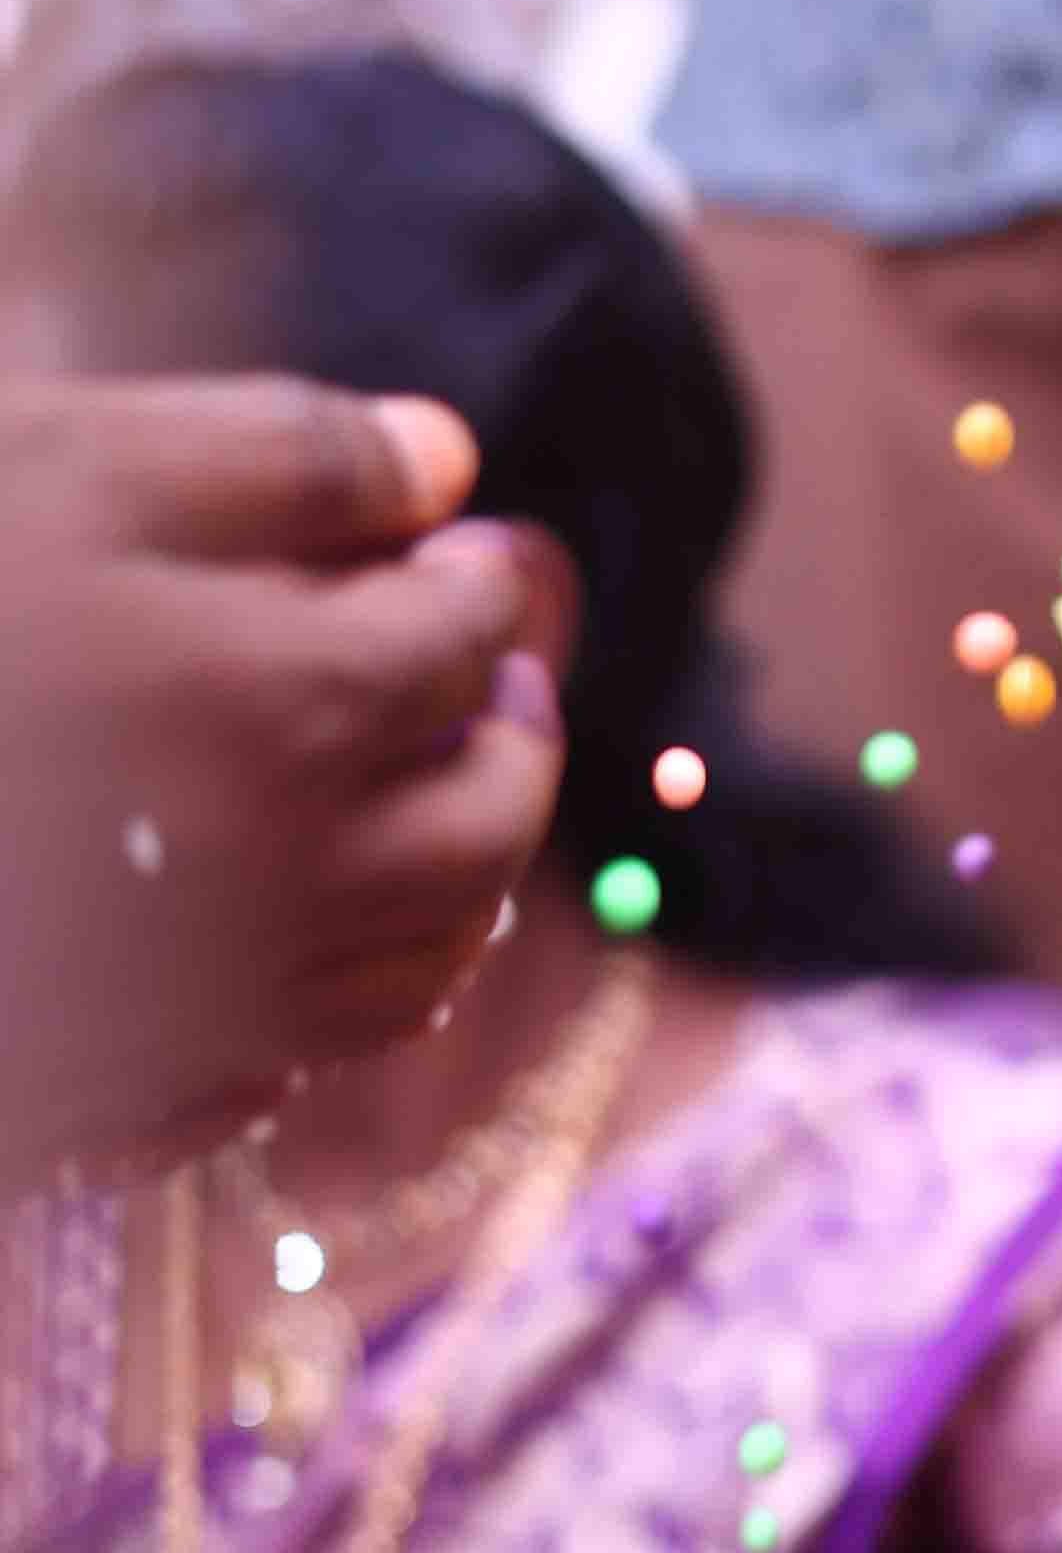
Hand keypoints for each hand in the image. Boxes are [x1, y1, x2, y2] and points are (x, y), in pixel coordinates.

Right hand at [0, 378, 571, 1189]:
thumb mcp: (62, 464)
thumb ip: (273, 454)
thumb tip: (440, 465)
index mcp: (275, 704)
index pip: (460, 639)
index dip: (477, 582)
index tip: (459, 548)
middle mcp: (273, 878)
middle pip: (483, 822)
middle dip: (507, 732)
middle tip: (492, 672)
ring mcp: (194, 1009)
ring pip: (421, 960)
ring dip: (464, 870)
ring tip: (433, 785)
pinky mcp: (112, 1098)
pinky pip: (296, 1063)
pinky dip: (351, 988)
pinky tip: (310, 918)